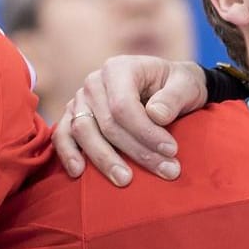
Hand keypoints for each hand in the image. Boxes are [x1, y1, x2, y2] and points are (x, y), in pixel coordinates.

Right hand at [52, 56, 205, 185]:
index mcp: (118, 68)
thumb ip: (174, 97)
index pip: (123, 105)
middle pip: (106, 123)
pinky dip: (67, 154)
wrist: (166, 86)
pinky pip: (61, 135)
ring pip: (83, 132)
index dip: (145, 132)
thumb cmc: (176, 86)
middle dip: (136, 151)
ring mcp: (80, 100)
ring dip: (104, 159)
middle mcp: (94, 82)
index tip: (171, 150)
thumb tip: (156, 115)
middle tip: (166, 171)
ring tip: (125, 180)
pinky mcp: (73, 117)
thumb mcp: (187, 84)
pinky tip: (79, 173)